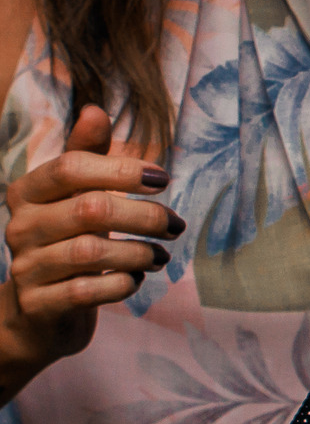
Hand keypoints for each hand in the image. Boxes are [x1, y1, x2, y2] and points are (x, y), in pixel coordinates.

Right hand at [0, 105, 179, 376]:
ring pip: (92, 253)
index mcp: (28, 192)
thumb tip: (96, 110)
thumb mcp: (75, 199)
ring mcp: (26, 267)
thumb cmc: (66, 243)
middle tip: (175, 226)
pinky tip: (135, 280)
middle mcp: (21, 226)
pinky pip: (87, 292)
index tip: (163, 178)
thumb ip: (86, 157)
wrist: (38, 314)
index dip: (122, 170)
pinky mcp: (39, 304)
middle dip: (144, 216)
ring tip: (161, 256)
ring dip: (139, 253)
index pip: (71, 167)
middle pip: (91, 209)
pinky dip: (121, 285)